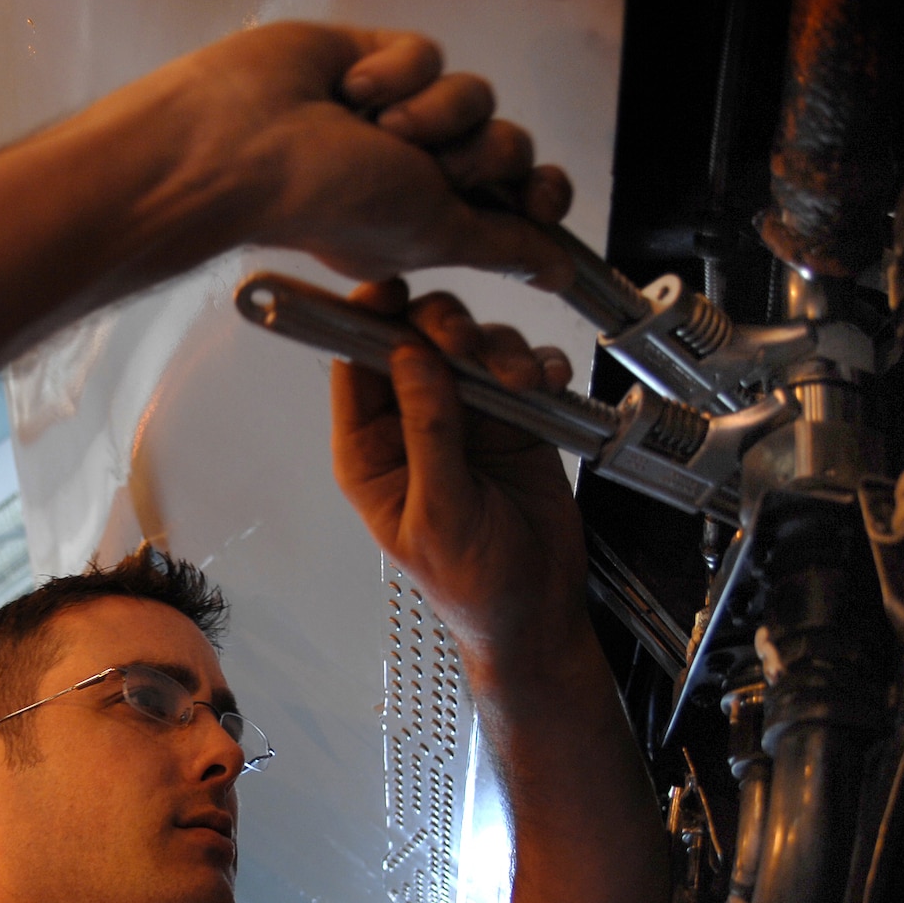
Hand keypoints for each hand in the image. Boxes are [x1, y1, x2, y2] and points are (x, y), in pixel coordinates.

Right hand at [142, 24, 574, 286]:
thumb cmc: (326, 202)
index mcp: (432, 222)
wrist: (248, 144)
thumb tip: (558, 273)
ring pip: (475, 96)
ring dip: (433, 114)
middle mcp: (418, 171)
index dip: (538, 195)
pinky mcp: (375, 61)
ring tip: (376, 129)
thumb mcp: (436, 236)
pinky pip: (428, 53)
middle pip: (508, 145)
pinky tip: (349, 92)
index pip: (518, 202)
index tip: (537, 199)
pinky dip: (395, 73)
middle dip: (478, 155)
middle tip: (429, 167)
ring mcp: (397, 115)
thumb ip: (503, 246)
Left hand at [330, 281, 589, 681]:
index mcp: (370, 452)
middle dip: (442, 328)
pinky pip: (520, 368)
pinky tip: (548, 384)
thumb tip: (411, 359)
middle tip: (469, 343)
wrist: (538, 609)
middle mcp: (412, 425)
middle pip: (412, 341)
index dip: (366, 323)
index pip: (355, 367)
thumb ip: (429, 434)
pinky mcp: (513, 417)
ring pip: (470, 346)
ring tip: (522, 381)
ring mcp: (464, 416)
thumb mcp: (442, 513)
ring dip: (498, 349)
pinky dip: (536, 365)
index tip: (388, 292)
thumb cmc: (473, 584)